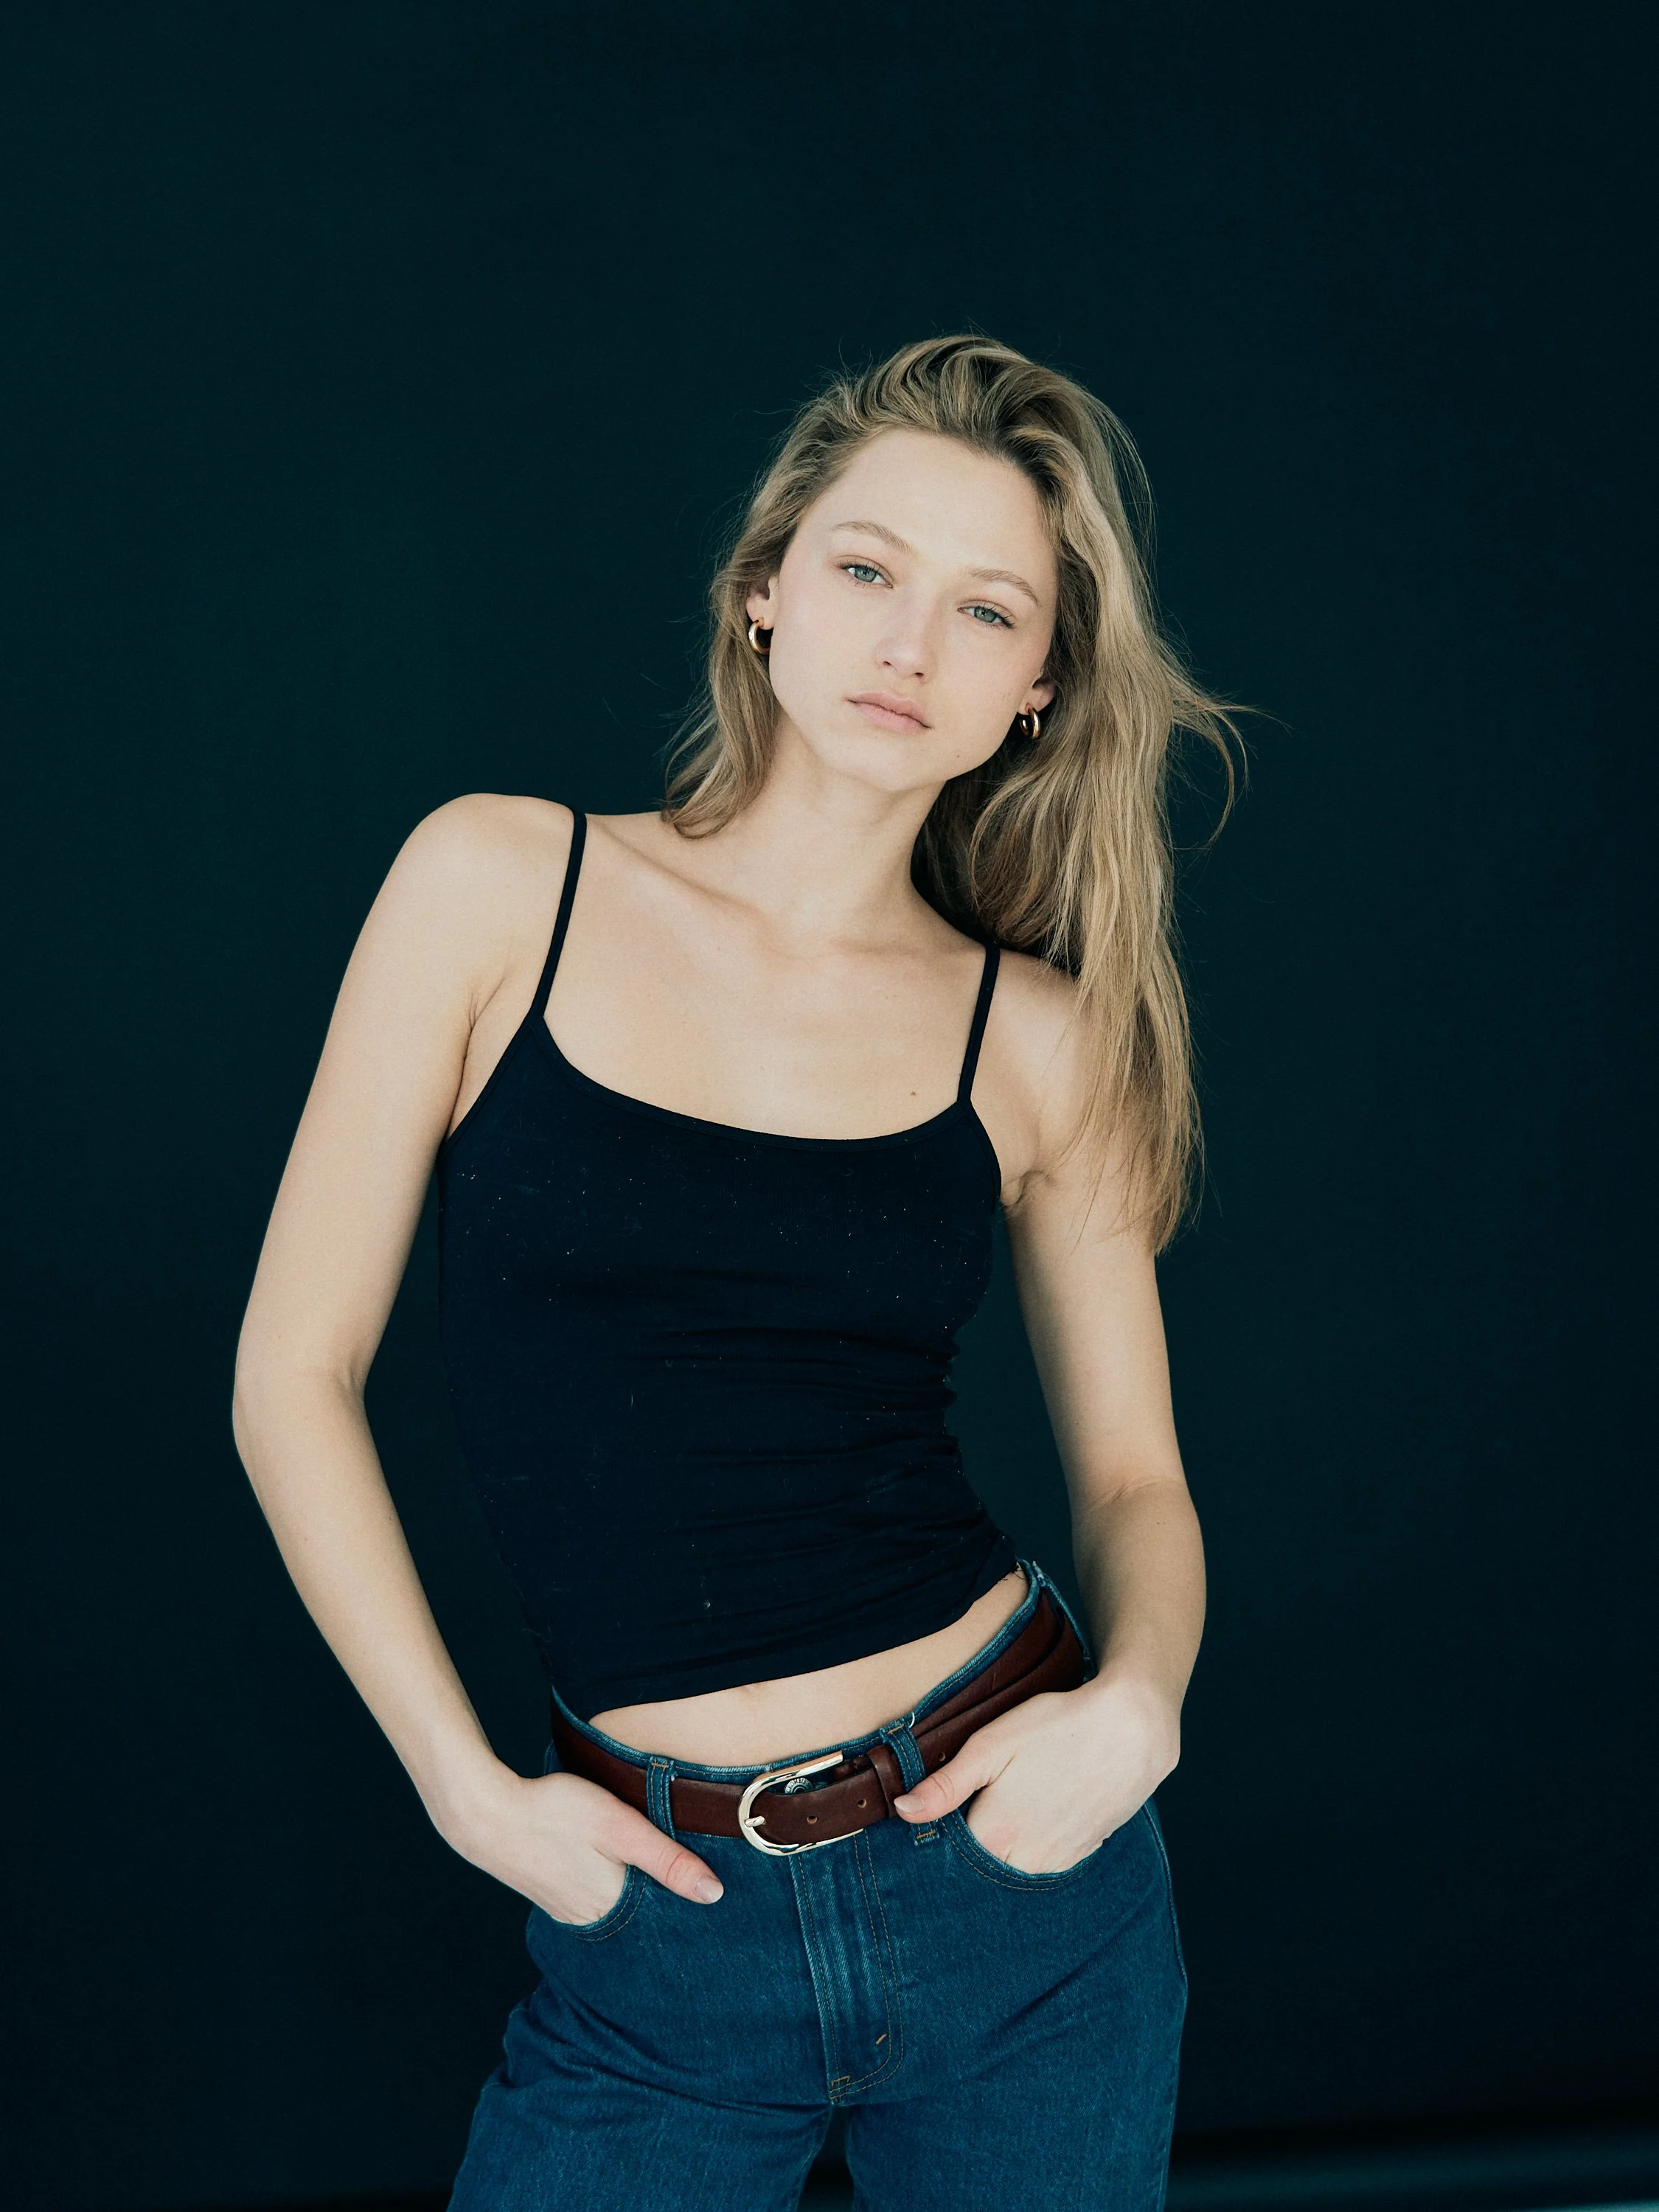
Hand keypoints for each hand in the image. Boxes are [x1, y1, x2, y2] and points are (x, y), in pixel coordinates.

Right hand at [431, 1759, 724, 1923]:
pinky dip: (612, 1891)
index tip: (716, 1908)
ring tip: (665, 1884)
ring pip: (618, 1910)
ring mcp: (568, 1909)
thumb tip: (714, 1894)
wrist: (485, 1815)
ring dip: (638, 1898)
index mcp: (612, 1907)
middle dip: (665, 1908)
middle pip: (642, 1919)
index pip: (664, 1921)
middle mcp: (591, 1918)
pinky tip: (617, 1874)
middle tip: (697, 1893)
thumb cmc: (554, 1813)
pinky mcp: (553, 1894)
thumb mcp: (618, 1828)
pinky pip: (593, 1901)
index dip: (688, 1910)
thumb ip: (666, 1860)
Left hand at [891, 1671, 1179, 1874]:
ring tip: (1013, 1809)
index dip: (943, 1839)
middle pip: (986, 1870)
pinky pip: (1051, 1865)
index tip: (944, 1816)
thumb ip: (946, 1784)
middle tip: (981, 1807)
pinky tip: (1041, 1816)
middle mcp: (1028, 1859)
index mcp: (998, 1833)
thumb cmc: (1057, 1728)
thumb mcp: (992, 1745)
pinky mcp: (1087, 1850)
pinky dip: (1039, 1850)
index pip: (954, 1858)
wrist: (1131, 1729)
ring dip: (1009, 1852)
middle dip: (977, 1848)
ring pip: (1019, 1870)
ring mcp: (1061, 1859)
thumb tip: (903, 1811)